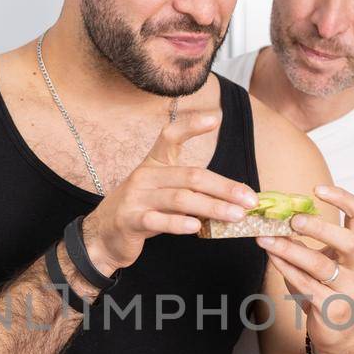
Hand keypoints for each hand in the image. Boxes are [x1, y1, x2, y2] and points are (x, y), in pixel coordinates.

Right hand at [81, 111, 260, 273]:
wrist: (103, 235)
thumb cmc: (142, 210)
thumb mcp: (162, 191)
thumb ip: (190, 189)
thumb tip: (233, 195)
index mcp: (154, 163)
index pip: (171, 135)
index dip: (191, 125)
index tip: (216, 118)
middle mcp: (145, 176)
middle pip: (191, 176)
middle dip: (225, 188)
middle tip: (250, 199)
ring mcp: (136, 198)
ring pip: (180, 199)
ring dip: (212, 207)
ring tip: (236, 216)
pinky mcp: (130, 220)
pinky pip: (158, 220)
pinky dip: (178, 223)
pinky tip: (196, 227)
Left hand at [257, 184, 353, 353]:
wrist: (339, 336)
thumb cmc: (328, 292)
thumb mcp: (324, 262)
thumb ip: (308, 242)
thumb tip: (276, 217)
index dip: (343, 198)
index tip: (318, 189)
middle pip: (349, 241)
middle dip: (320, 228)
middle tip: (294, 220)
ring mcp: (348, 289)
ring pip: (320, 266)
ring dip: (291, 250)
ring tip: (267, 239)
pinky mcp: (332, 308)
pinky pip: (306, 285)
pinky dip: (286, 270)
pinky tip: (272, 259)